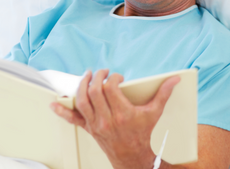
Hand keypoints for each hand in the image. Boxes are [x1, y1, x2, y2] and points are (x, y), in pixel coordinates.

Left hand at [50, 69, 179, 168]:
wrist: (133, 156)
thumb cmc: (143, 133)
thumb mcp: (155, 112)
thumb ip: (164, 93)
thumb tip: (174, 79)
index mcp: (122, 113)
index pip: (110, 88)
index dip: (113, 78)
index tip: (119, 77)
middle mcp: (107, 119)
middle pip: (94, 92)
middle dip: (97, 77)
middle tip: (102, 72)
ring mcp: (96, 124)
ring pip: (82, 101)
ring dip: (82, 86)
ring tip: (86, 76)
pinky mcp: (89, 128)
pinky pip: (73, 119)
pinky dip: (62, 111)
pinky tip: (55, 104)